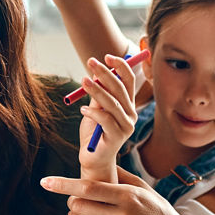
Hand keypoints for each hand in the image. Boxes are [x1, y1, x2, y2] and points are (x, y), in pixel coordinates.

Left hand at [41, 167, 197, 214]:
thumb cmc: (156, 211)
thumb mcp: (144, 189)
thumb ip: (121, 176)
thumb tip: (99, 161)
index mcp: (127, 196)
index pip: (87, 188)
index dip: (63, 184)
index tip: (45, 182)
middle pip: (79, 206)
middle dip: (72, 202)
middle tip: (75, 202)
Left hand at [77, 53, 138, 176]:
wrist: (92, 158)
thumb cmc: (93, 133)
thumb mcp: (94, 110)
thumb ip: (98, 95)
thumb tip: (96, 73)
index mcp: (127, 105)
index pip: (128, 81)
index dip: (120, 66)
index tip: (106, 56)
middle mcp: (130, 114)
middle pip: (120, 89)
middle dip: (105, 73)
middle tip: (91, 62)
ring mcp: (126, 126)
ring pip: (112, 103)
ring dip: (97, 90)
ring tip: (83, 81)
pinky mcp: (117, 137)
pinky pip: (105, 119)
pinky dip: (93, 113)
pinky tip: (83, 110)